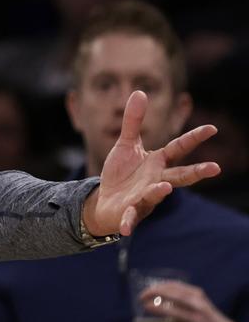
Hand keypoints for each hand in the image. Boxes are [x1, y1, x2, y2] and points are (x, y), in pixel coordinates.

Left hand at [84, 92, 220, 236]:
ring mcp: (144, 198)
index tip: (212, 128)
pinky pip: (129, 218)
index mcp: (158, 163)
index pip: (179, 148)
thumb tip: (140, 92)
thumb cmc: (121, 173)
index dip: (194, 138)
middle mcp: (157, 180)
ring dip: (159, 192)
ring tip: (164, 188)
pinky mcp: (129, 212)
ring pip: (155, 195)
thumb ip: (133, 122)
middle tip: (215, 168)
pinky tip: (126, 229)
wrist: (105, 201)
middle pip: (180, 176)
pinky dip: (128, 222)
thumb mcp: (125, 145)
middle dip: (197, 173)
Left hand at [141, 280, 245, 321]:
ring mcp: (198, 321)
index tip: (147, 289)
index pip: (176, 286)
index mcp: (198, 296)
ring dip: (158, 309)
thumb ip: (182, 298)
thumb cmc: (207, 318)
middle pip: (175, 296)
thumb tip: (155, 294)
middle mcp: (199, 306)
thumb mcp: (198, 304)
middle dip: (156, 294)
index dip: (159, 286)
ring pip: (176, 313)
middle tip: (141, 297)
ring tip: (145, 307)